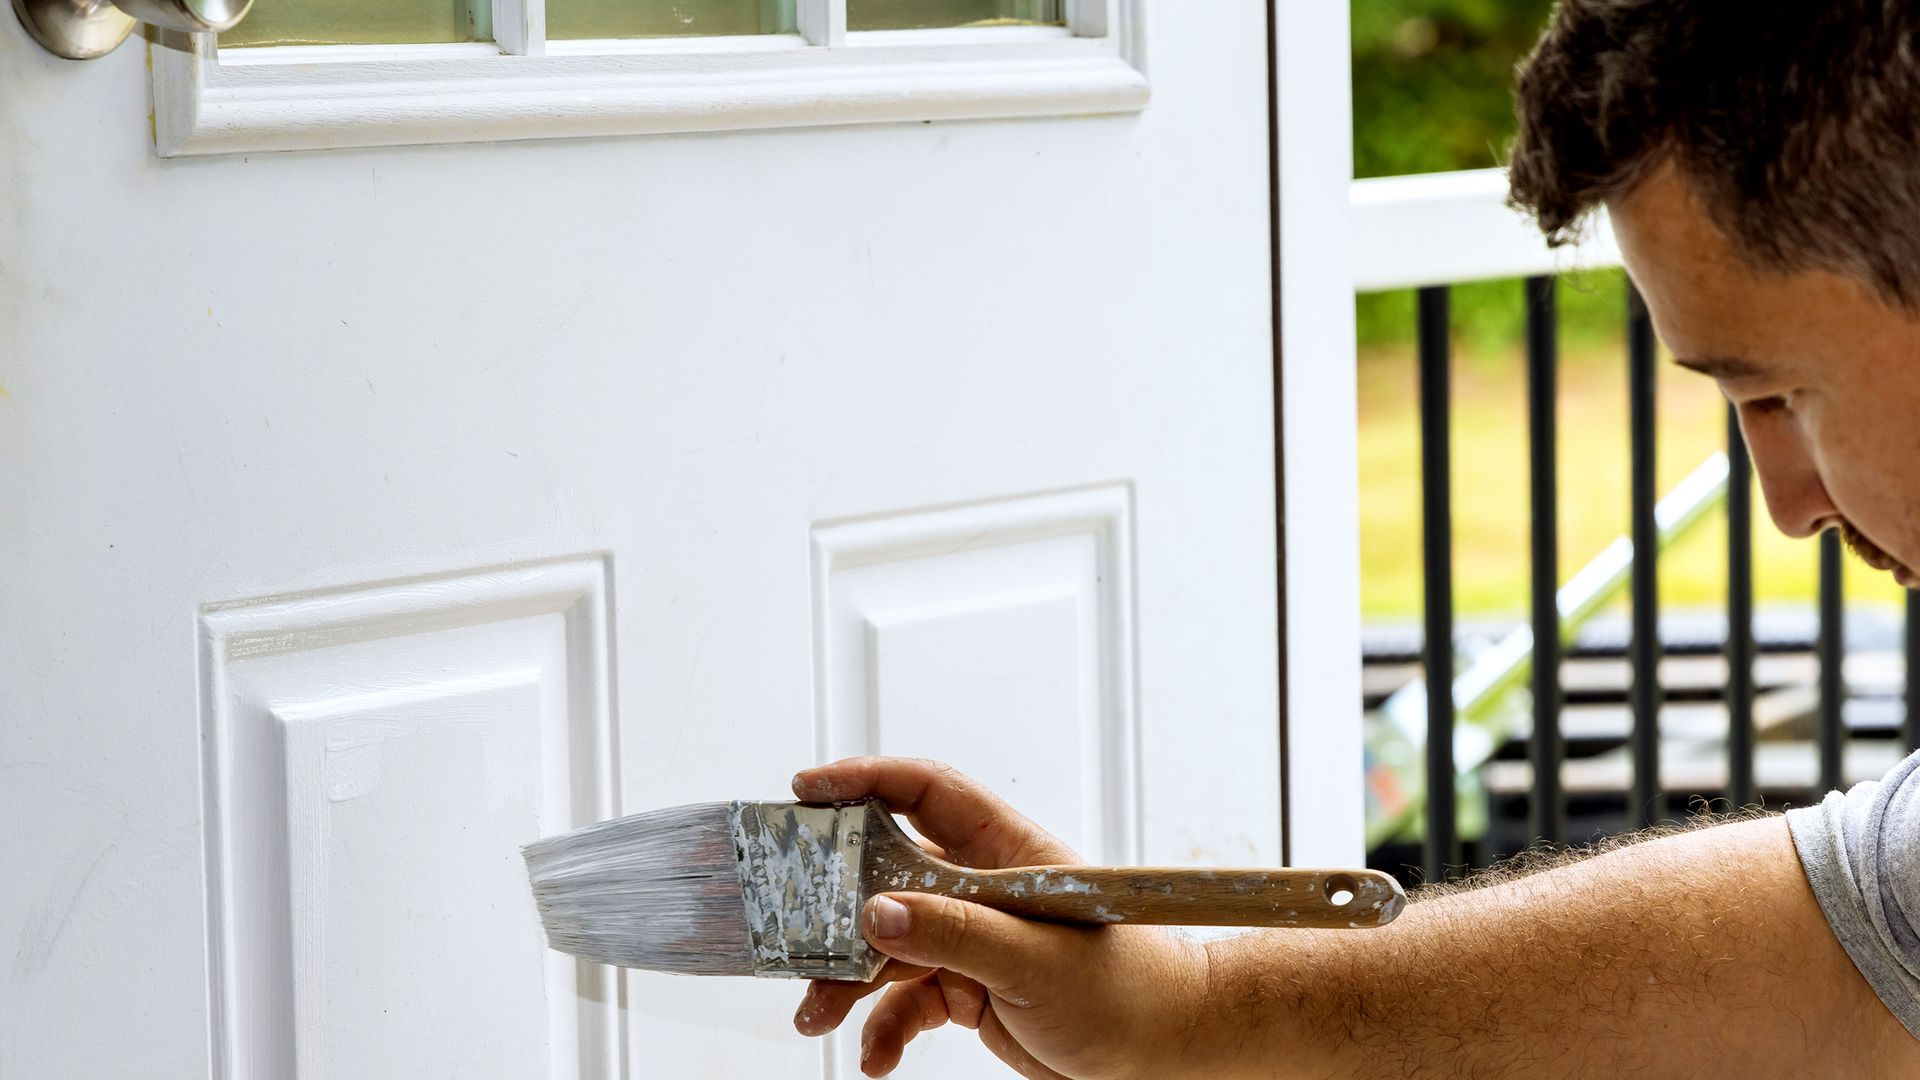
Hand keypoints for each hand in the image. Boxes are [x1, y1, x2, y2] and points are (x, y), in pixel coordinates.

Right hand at [788, 757, 1213, 1078]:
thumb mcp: (1036, 960)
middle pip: (889, 871)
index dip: (868, 780)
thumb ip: (954, 935)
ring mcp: (974, 938)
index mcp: (1007, 852)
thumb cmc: (1129, 989)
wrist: (1166, 1051)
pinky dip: (885, 1028)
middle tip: (789, 923)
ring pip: (889, 945)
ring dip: (848, 980)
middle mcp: (983, 887)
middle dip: (837, 901)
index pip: (928, 792)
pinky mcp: (971, 987)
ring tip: (817, 1014)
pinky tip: (875, 1056)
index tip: (809, 789)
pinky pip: (908, 999)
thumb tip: (874, 914)